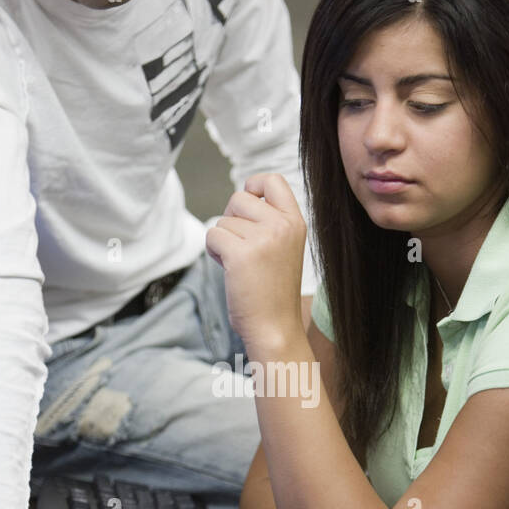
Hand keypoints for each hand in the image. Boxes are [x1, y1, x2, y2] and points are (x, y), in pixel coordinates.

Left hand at [205, 172, 306, 355]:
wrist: (275, 328)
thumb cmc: (274, 292)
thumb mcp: (284, 248)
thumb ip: (269, 222)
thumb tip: (240, 200)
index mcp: (295, 222)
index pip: (272, 180)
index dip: (253, 186)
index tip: (248, 204)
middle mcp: (282, 226)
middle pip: (239, 198)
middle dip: (232, 220)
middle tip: (241, 246)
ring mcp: (263, 239)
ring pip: (223, 220)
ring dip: (223, 240)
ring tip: (239, 264)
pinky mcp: (241, 254)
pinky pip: (213, 235)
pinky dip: (214, 252)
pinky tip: (228, 269)